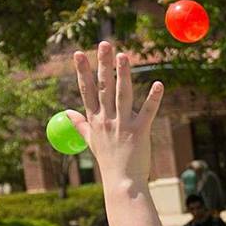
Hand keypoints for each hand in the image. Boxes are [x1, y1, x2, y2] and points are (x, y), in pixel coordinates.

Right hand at [69, 41, 164, 184]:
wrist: (122, 182)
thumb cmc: (109, 161)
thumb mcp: (91, 141)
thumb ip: (80, 124)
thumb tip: (67, 113)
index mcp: (95, 120)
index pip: (87, 90)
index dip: (82, 70)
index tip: (78, 52)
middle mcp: (107, 120)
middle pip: (104, 87)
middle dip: (103, 64)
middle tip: (104, 44)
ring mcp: (123, 125)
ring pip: (123, 94)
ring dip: (123, 74)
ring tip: (124, 55)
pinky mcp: (140, 131)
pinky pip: (148, 111)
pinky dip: (153, 98)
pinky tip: (159, 84)